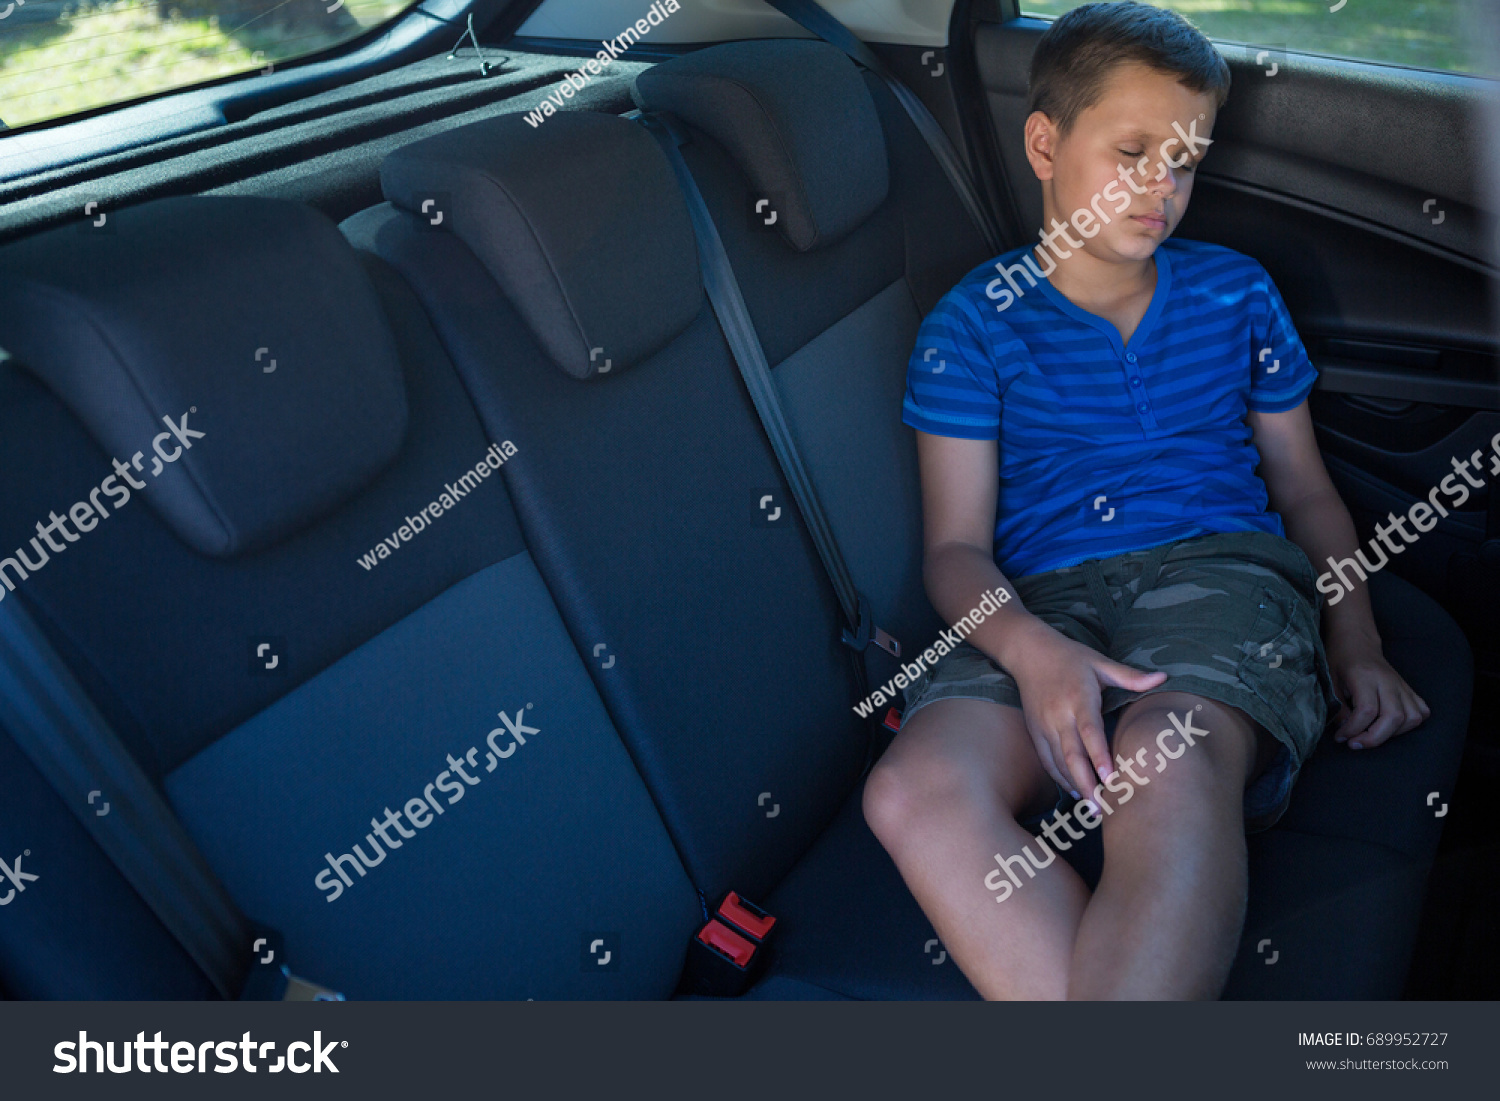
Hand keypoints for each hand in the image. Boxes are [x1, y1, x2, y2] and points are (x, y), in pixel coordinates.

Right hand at [1001, 617, 1168, 797]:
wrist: (1029, 653)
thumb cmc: (1071, 658)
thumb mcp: (1100, 662)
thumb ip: (1130, 676)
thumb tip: (1163, 678)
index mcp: (1078, 698)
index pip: (1089, 732)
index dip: (1099, 756)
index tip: (1111, 779)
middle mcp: (1059, 715)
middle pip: (1072, 756)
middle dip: (1087, 785)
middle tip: (1102, 810)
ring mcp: (1043, 725)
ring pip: (1059, 763)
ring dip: (1075, 787)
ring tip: (1093, 810)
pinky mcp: (1034, 731)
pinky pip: (1047, 761)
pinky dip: (1060, 779)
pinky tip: (1075, 793)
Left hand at [1325, 625, 1428, 748]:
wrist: (1357, 641)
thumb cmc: (1340, 660)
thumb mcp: (1330, 680)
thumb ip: (1337, 706)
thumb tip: (1345, 731)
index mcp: (1365, 676)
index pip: (1367, 710)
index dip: (1353, 729)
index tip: (1340, 737)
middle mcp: (1388, 681)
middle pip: (1393, 717)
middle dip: (1374, 738)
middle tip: (1355, 743)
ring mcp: (1402, 685)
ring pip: (1411, 717)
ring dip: (1392, 734)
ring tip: (1371, 735)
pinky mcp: (1410, 689)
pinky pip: (1421, 712)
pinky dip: (1410, 725)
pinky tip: (1390, 727)